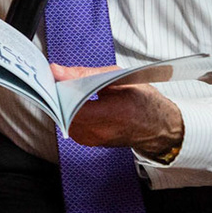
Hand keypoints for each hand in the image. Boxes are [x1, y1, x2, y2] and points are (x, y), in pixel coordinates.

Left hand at [51, 64, 184, 156]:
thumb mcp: (118, 77)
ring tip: (70, 89)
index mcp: (111, 113)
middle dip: (58, 94)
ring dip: (62, 103)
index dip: (57, 88)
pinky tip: (75, 101)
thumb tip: (56, 70)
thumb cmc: (144, 101)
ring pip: (63, 118)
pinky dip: (69, 112)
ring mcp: (92, 139)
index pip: (69, 103)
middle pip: (62, 111)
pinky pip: (70, 124)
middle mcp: (99, 131)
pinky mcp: (88, 142)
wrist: (158, 125)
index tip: (53, 76)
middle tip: (59, 79)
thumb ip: (84, 74)